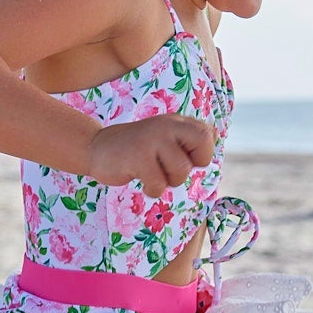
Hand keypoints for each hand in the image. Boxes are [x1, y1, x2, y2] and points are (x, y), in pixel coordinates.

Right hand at [85, 115, 215, 198]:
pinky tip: (140, 179)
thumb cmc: (137, 149)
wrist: (97, 148)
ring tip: (151, 173)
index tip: (182, 159)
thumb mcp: (165, 137)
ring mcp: (152, 140)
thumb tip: (215, 134)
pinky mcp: (138, 157)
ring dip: (167, 181)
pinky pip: (158, 184)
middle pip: (203, 147)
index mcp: (176, 122)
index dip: (201, 155)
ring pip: (180, 171)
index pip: (208, 136)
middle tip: (171, 168)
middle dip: (190, 166)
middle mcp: (167, 126)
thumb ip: (189, 137)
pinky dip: (151, 190)